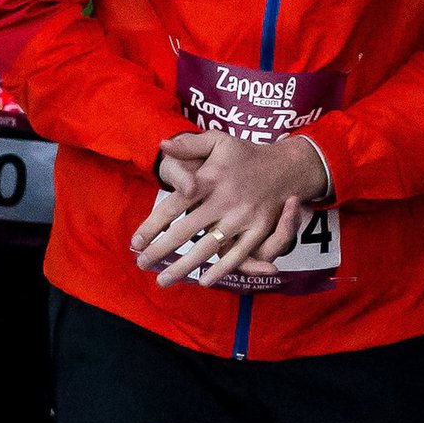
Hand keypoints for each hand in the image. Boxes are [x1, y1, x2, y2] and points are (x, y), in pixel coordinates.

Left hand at [133, 131, 324, 287]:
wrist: (288, 166)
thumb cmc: (246, 155)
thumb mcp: (219, 141)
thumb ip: (189, 144)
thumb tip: (162, 145)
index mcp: (211, 178)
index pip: (174, 205)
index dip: (152, 225)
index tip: (135, 241)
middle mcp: (225, 199)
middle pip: (185, 231)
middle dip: (160, 251)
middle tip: (141, 264)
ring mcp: (243, 217)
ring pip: (208, 248)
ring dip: (183, 267)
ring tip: (163, 280)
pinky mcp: (259, 230)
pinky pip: (237, 255)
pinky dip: (220, 270)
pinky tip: (203, 281)